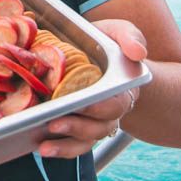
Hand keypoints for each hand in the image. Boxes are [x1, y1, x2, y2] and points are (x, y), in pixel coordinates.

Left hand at [38, 19, 145, 158]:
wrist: (94, 51)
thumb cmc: (106, 42)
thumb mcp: (119, 32)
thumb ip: (130, 37)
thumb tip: (138, 53)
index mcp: (122, 89)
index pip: (116, 104)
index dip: (100, 107)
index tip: (83, 104)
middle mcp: (109, 111)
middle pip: (99, 127)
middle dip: (77, 127)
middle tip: (54, 123)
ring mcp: (92, 121)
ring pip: (85, 140)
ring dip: (65, 145)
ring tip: (44, 146)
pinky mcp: (75, 126)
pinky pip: (72, 144)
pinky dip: (59, 148)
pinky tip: (41, 147)